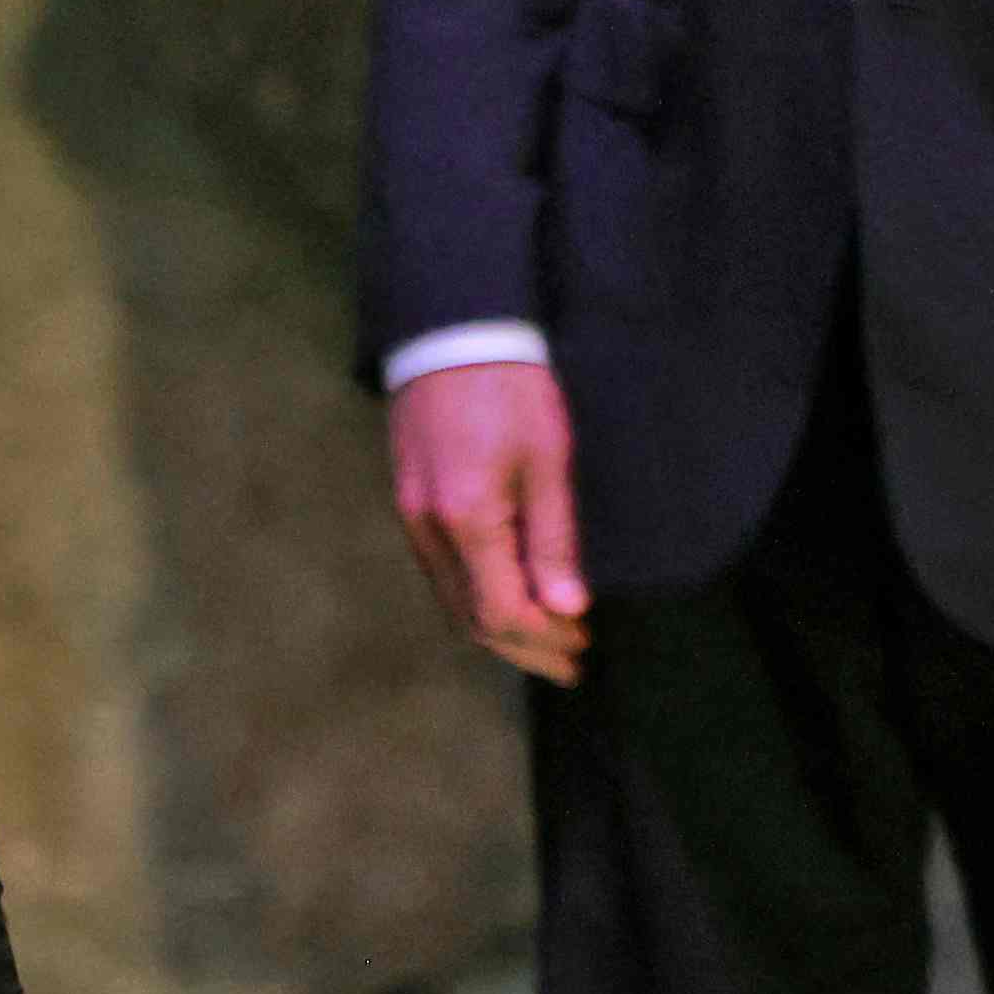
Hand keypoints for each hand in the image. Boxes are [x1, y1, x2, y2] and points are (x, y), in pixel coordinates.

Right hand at [387, 360, 589, 686]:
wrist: (451, 329)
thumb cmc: (510, 386)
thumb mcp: (548, 458)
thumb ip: (554, 538)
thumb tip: (567, 607)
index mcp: (468, 519)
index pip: (503, 611)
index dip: (547, 638)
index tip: (584, 642)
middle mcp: (428, 529)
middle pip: (471, 619)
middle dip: (524, 649)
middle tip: (570, 663)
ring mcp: (411, 517)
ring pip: (452, 601)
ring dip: (499, 629)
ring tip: (545, 639)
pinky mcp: (409, 502)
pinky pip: (441, 573)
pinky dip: (476, 599)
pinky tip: (506, 598)